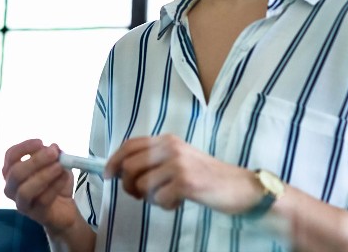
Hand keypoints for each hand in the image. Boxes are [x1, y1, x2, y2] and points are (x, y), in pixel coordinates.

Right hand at [2, 140, 84, 234]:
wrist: (64, 209)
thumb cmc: (55, 183)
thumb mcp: (56, 164)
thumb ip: (54, 155)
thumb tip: (54, 147)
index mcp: (12, 171)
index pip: (10, 156)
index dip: (24, 147)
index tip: (41, 142)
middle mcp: (11, 187)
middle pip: (16, 173)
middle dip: (36, 161)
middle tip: (54, 153)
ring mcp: (21, 203)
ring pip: (25, 190)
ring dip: (44, 175)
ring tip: (60, 166)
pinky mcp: (35, 214)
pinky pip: (42, 200)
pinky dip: (55, 186)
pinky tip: (64, 177)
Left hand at [105, 135, 259, 214]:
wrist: (241, 187)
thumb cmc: (207, 176)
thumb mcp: (180, 159)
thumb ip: (155, 160)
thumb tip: (122, 170)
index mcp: (167, 140)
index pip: (129, 145)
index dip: (113, 160)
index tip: (107, 175)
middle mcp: (171, 148)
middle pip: (129, 166)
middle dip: (128, 185)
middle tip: (141, 195)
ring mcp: (178, 165)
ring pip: (141, 185)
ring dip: (150, 198)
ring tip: (167, 198)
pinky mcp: (186, 183)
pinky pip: (159, 199)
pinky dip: (165, 206)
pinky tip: (179, 203)